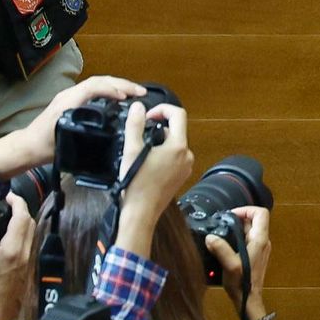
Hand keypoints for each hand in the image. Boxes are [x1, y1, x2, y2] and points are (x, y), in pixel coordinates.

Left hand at [0, 76, 146, 172]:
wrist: (28, 146)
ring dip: (118, 85)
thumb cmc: (44, 146)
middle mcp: (70, 94)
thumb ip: (82, 133)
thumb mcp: (64, 140)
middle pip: (99, 81)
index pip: (93, 86)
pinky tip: (120, 98)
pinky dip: (110, 90)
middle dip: (122, 84)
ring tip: (135, 93)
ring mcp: (71, 96)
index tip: (127, 97)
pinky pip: (94, 89)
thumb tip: (107, 130)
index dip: (112, 89)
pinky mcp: (73, 101)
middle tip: (141, 92)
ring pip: (98, 83)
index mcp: (68, 101)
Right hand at [0, 193, 35, 319]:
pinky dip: (22, 230)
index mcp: (13, 248)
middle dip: (20, 208)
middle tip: (5, 202)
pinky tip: (8, 232)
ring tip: (6, 214)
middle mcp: (26, 250)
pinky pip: (29, 240)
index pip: (22, 216)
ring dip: (22, 219)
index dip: (17, 201)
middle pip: (30, 221)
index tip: (6, 195)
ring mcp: (29, 258)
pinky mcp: (28, 264)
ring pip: (32, 231)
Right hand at [115, 102, 194, 248]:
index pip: (178, 115)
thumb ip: (135, 124)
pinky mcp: (182, 176)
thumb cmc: (136, 183)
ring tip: (142, 150)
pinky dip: (163, 154)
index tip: (147, 116)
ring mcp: (186, 167)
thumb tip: (138, 107)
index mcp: (178, 146)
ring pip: (174, 144)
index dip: (162, 109)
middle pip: (176, 130)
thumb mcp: (132, 149)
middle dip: (158, 127)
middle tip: (140, 133)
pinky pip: (175, 157)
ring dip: (160, 141)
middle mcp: (187, 155)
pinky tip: (148, 163)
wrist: (141, 212)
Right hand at [207, 206, 271, 313]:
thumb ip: (221, 249)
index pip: (261, 213)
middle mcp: (263, 241)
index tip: (230, 215)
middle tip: (221, 224)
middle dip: (237, 219)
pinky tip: (224, 246)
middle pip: (253, 221)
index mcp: (260, 240)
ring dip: (236, 229)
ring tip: (220, 234)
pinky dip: (237, 238)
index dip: (246, 210)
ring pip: (249, 230)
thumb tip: (210, 237)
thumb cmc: (242, 283)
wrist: (248, 300)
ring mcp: (260, 249)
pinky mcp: (256, 256)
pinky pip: (247, 240)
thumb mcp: (230, 265)